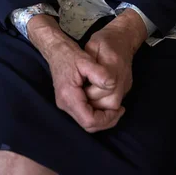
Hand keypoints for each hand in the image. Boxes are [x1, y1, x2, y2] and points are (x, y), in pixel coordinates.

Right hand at [27, 14, 124, 132]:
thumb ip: (99, 73)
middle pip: (88, 125)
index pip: (89, 120)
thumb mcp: (85, 60)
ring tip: (116, 108)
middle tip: (120, 110)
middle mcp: (65, 104)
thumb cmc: (69, 54)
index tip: (119, 109)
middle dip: (107, 121)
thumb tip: (112, 84)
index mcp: (68, 96)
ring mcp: (65, 104)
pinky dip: (97, 113)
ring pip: (86, 122)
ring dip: (102, 118)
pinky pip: (84, 114)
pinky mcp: (68, 102)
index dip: (106, 118)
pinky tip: (105, 104)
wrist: (55, 50)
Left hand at [83, 9, 147, 110]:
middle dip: (94, 103)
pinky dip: (105, 103)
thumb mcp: (92, 45)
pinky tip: (95, 95)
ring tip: (88, 96)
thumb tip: (83, 82)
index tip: (80, 88)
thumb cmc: (106, 40)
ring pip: (114, 106)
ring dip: (99, 105)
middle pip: (110, 103)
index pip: (102, 88)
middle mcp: (122, 77)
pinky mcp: (126, 87)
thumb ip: (89, 64)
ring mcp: (126, 84)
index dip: (88, 92)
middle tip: (82, 94)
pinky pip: (116, 102)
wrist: (124, 37)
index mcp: (113, 64)